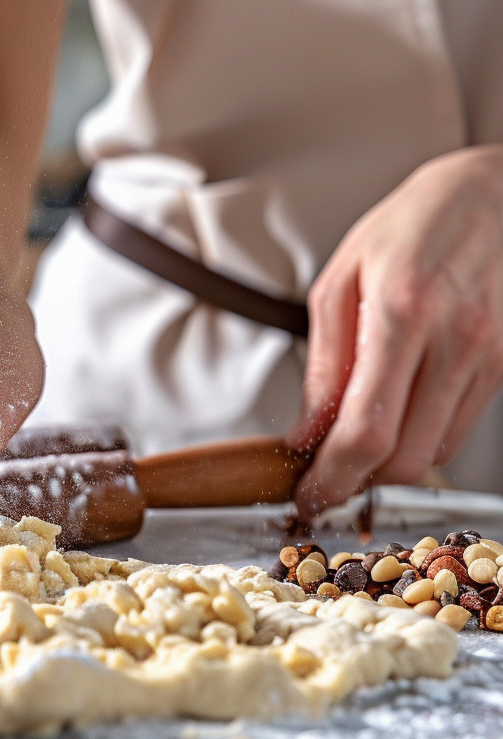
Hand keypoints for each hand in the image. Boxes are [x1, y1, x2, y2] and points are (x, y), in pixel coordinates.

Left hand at [291, 145, 502, 515]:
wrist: (496, 193)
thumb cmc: (414, 225)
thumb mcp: (341, 281)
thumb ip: (325, 364)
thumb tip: (307, 430)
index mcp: (403, 312)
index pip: (367, 431)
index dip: (334, 478)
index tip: (311, 493)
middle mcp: (457, 339)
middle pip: (406, 459)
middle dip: (359, 482)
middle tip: (326, 478)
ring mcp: (491, 356)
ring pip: (436, 453)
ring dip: (390, 465)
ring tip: (356, 443)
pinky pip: (458, 429)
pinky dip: (421, 439)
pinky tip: (397, 418)